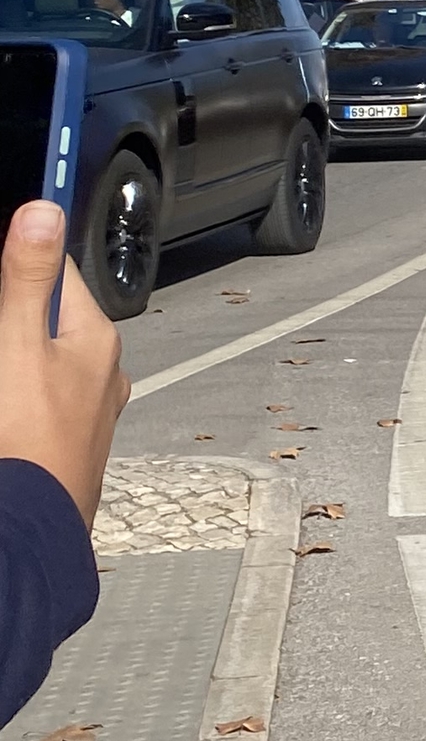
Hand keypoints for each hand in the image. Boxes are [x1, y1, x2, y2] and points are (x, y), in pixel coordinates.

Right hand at [0, 202, 127, 524]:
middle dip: (13, 317)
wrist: (32, 529)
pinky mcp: (66, 443)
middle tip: (3, 338)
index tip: (5, 245)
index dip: (22, 258)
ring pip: (39, 362)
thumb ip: (27, 280)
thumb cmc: (27, 443)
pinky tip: (8, 411)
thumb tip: (44, 211)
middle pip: (45, 320)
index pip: (60, 273)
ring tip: (6, 381)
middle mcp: (101, 373)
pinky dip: (18, 393)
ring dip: (14, 356)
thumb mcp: (18, 346)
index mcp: (96, 340)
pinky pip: (37, 400)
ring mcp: (85, 411)